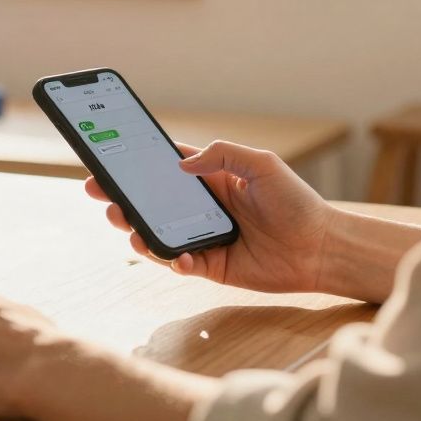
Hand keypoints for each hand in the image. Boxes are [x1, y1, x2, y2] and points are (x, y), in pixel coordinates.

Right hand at [85, 141, 336, 294]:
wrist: (321, 248)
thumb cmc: (296, 202)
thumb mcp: (262, 164)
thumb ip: (223, 154)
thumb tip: (182, 163)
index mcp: (210, 179)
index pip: (165, 168)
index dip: (137, 163)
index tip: (110, 157)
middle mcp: (201, 208)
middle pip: (150, 202)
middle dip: (122, 197)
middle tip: (99, 192)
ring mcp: (203, 237)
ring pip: (157, 233)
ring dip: (136, 229)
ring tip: (127, 225)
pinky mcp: (210, 266)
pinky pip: (180, 263)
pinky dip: (171, 259)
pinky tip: (176, 256)